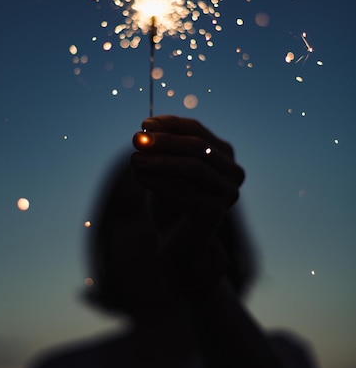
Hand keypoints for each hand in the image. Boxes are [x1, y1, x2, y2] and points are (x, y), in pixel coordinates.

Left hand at [131, 115, 244, 285]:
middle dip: (164, 140)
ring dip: (160, 160)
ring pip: (193, 167)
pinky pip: (184, 191)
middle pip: (198, 146)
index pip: (197, 130)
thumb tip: (145, 130)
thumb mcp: (165, 167)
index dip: (170, 124)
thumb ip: (160, 149)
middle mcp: (233, 171)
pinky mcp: (216, 211)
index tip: (144, 124)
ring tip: (134, 158)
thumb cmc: (171, 200)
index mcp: (224, 154)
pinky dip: (158, 181)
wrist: (177, 243)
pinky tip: (137, 174)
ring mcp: (228, 192)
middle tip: (136, 139)